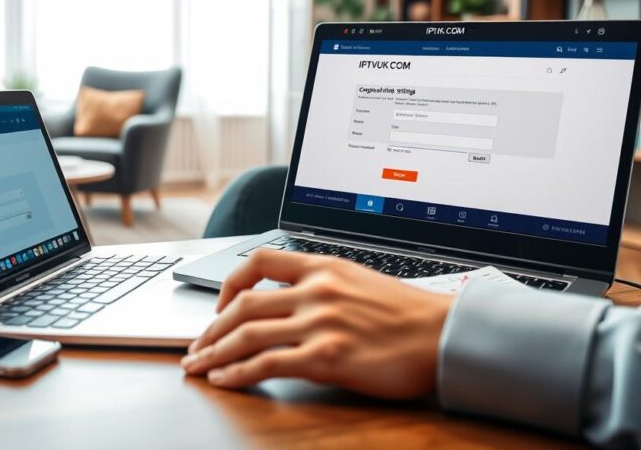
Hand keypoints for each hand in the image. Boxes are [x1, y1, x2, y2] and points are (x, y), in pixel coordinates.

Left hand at [181, 249, 453, 398]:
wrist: (445, 334)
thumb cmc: (409, 315)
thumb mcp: (362, 281)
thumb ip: (324, 287)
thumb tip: (292, 306)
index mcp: (323, 267)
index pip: (259, 260)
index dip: (229, 283)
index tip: (220, 304)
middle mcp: (316, 290)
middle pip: (242, 304)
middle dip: (209, 328)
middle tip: (195, 346)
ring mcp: (319, 323)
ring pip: (246, 334)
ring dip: (214, 352)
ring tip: (198, 366)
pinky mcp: (325, 357)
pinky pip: (265, 364)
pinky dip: (236, 373)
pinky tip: (224, 380)